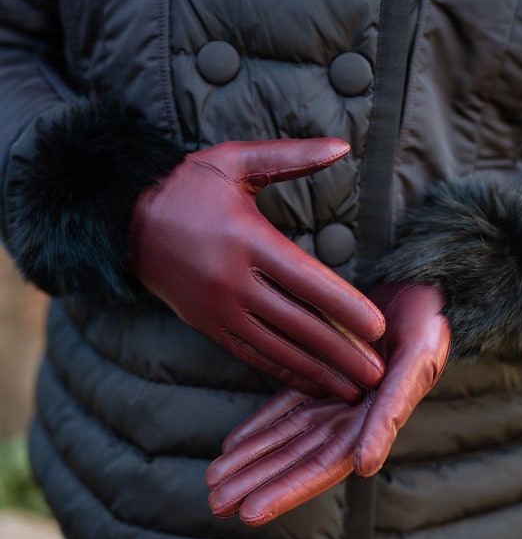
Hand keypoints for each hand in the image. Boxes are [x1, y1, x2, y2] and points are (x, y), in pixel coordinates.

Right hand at [129, 139, 384, 401]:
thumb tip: (342, 146)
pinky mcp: (207, 324)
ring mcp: (218, 308)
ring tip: (352, 392)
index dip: (345, 306)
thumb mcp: (234, 161)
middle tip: (378, 376)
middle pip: (298, 324)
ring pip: (277, 348)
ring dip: (317, 372)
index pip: (307, 280)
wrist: (125, 220)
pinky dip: (282, 371)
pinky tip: (309, 383)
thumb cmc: (186, 186)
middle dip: (341, 353)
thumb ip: (290, 157)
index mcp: (248, 239)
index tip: (378, 328)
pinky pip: (250, 354)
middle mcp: (234, 280)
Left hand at [205, 283, 449, 524]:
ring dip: (251, 457)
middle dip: (257, 481)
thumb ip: (391, 414)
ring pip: (284, 434)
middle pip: (295, 458)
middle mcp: (348, 418)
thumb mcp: (415, 365)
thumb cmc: (425, 326)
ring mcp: (330, 397)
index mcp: (372, 423)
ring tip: (216, 478)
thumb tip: (364, 467)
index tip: (251, 512)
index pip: (323, 466)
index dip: (288, 490)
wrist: (418, 290)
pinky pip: (285, 404)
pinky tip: (234, 441)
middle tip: (218, 502)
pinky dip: (260, 423)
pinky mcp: (318, 374)